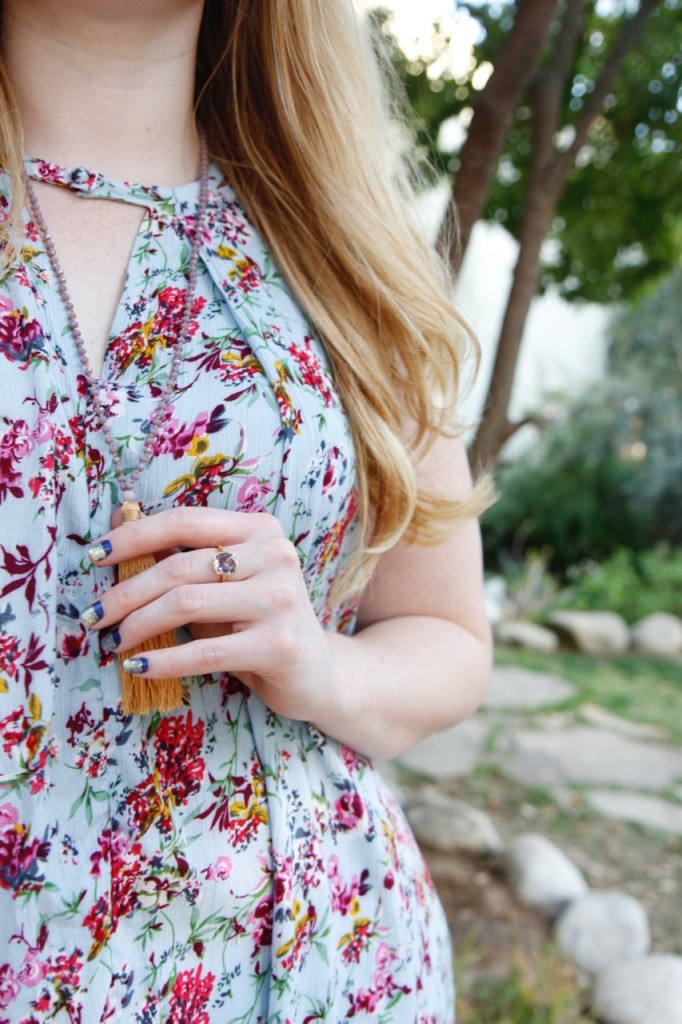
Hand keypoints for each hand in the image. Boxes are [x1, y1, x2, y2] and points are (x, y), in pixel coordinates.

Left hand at [80, 506, 337, 721]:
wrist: (317, 673)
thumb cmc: (258, 624)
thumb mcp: (222, 584)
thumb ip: (180, 556)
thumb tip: (118, 526)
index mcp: (259, 529)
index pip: (184, 520)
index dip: (133, 536)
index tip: (93, 557)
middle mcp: (275, 555)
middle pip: (178, 565)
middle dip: (125, 593)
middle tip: (94, 616)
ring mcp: (280, 599)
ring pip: (185, 603)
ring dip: (138, 624)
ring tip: (116, 641)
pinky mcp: (279, 644)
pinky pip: (204, 650)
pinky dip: (163, 660)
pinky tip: (139, 666)